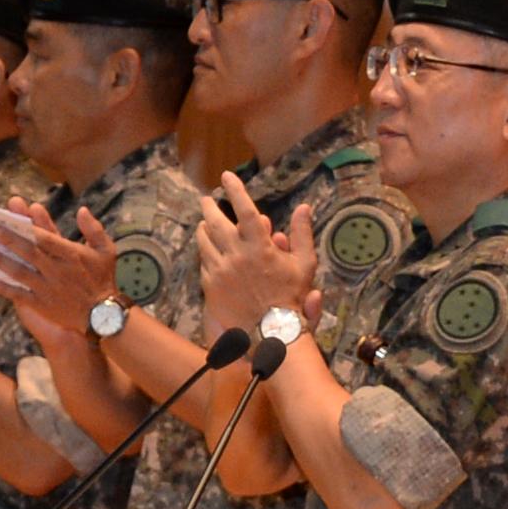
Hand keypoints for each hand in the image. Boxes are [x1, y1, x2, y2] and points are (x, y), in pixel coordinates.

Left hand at [0, 203, 123, 329]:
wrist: (102, 317)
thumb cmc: (103, 280)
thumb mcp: (106, 251)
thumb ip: (93, 229)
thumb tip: (82, 209)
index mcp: (71, 255)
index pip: (47, 237)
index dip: (31, 224)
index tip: (18, 211)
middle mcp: (57, 270)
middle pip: (28, 252)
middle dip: (9, 239)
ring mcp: (47, 288)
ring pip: (19, 272)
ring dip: (0, 260)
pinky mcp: (41, 304)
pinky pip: (18, 294)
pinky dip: (2, 288)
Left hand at [193, 171, 315, 325]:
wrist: (272, 332)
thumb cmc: (293, 297)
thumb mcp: (304, 264)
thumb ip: (301, 234)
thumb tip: (304, 207)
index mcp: (259, 246)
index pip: (244, 210)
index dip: (235, 190)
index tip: (227, 176)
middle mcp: (236, 255)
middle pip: (215, 222)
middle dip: (209, 207)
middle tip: (206, 199)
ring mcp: (220, 271)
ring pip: (204, 241)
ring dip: (204, 228)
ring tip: (203, 223)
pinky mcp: (211, 286)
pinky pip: (204, 263)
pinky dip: (206, 253)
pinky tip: (208, 251)